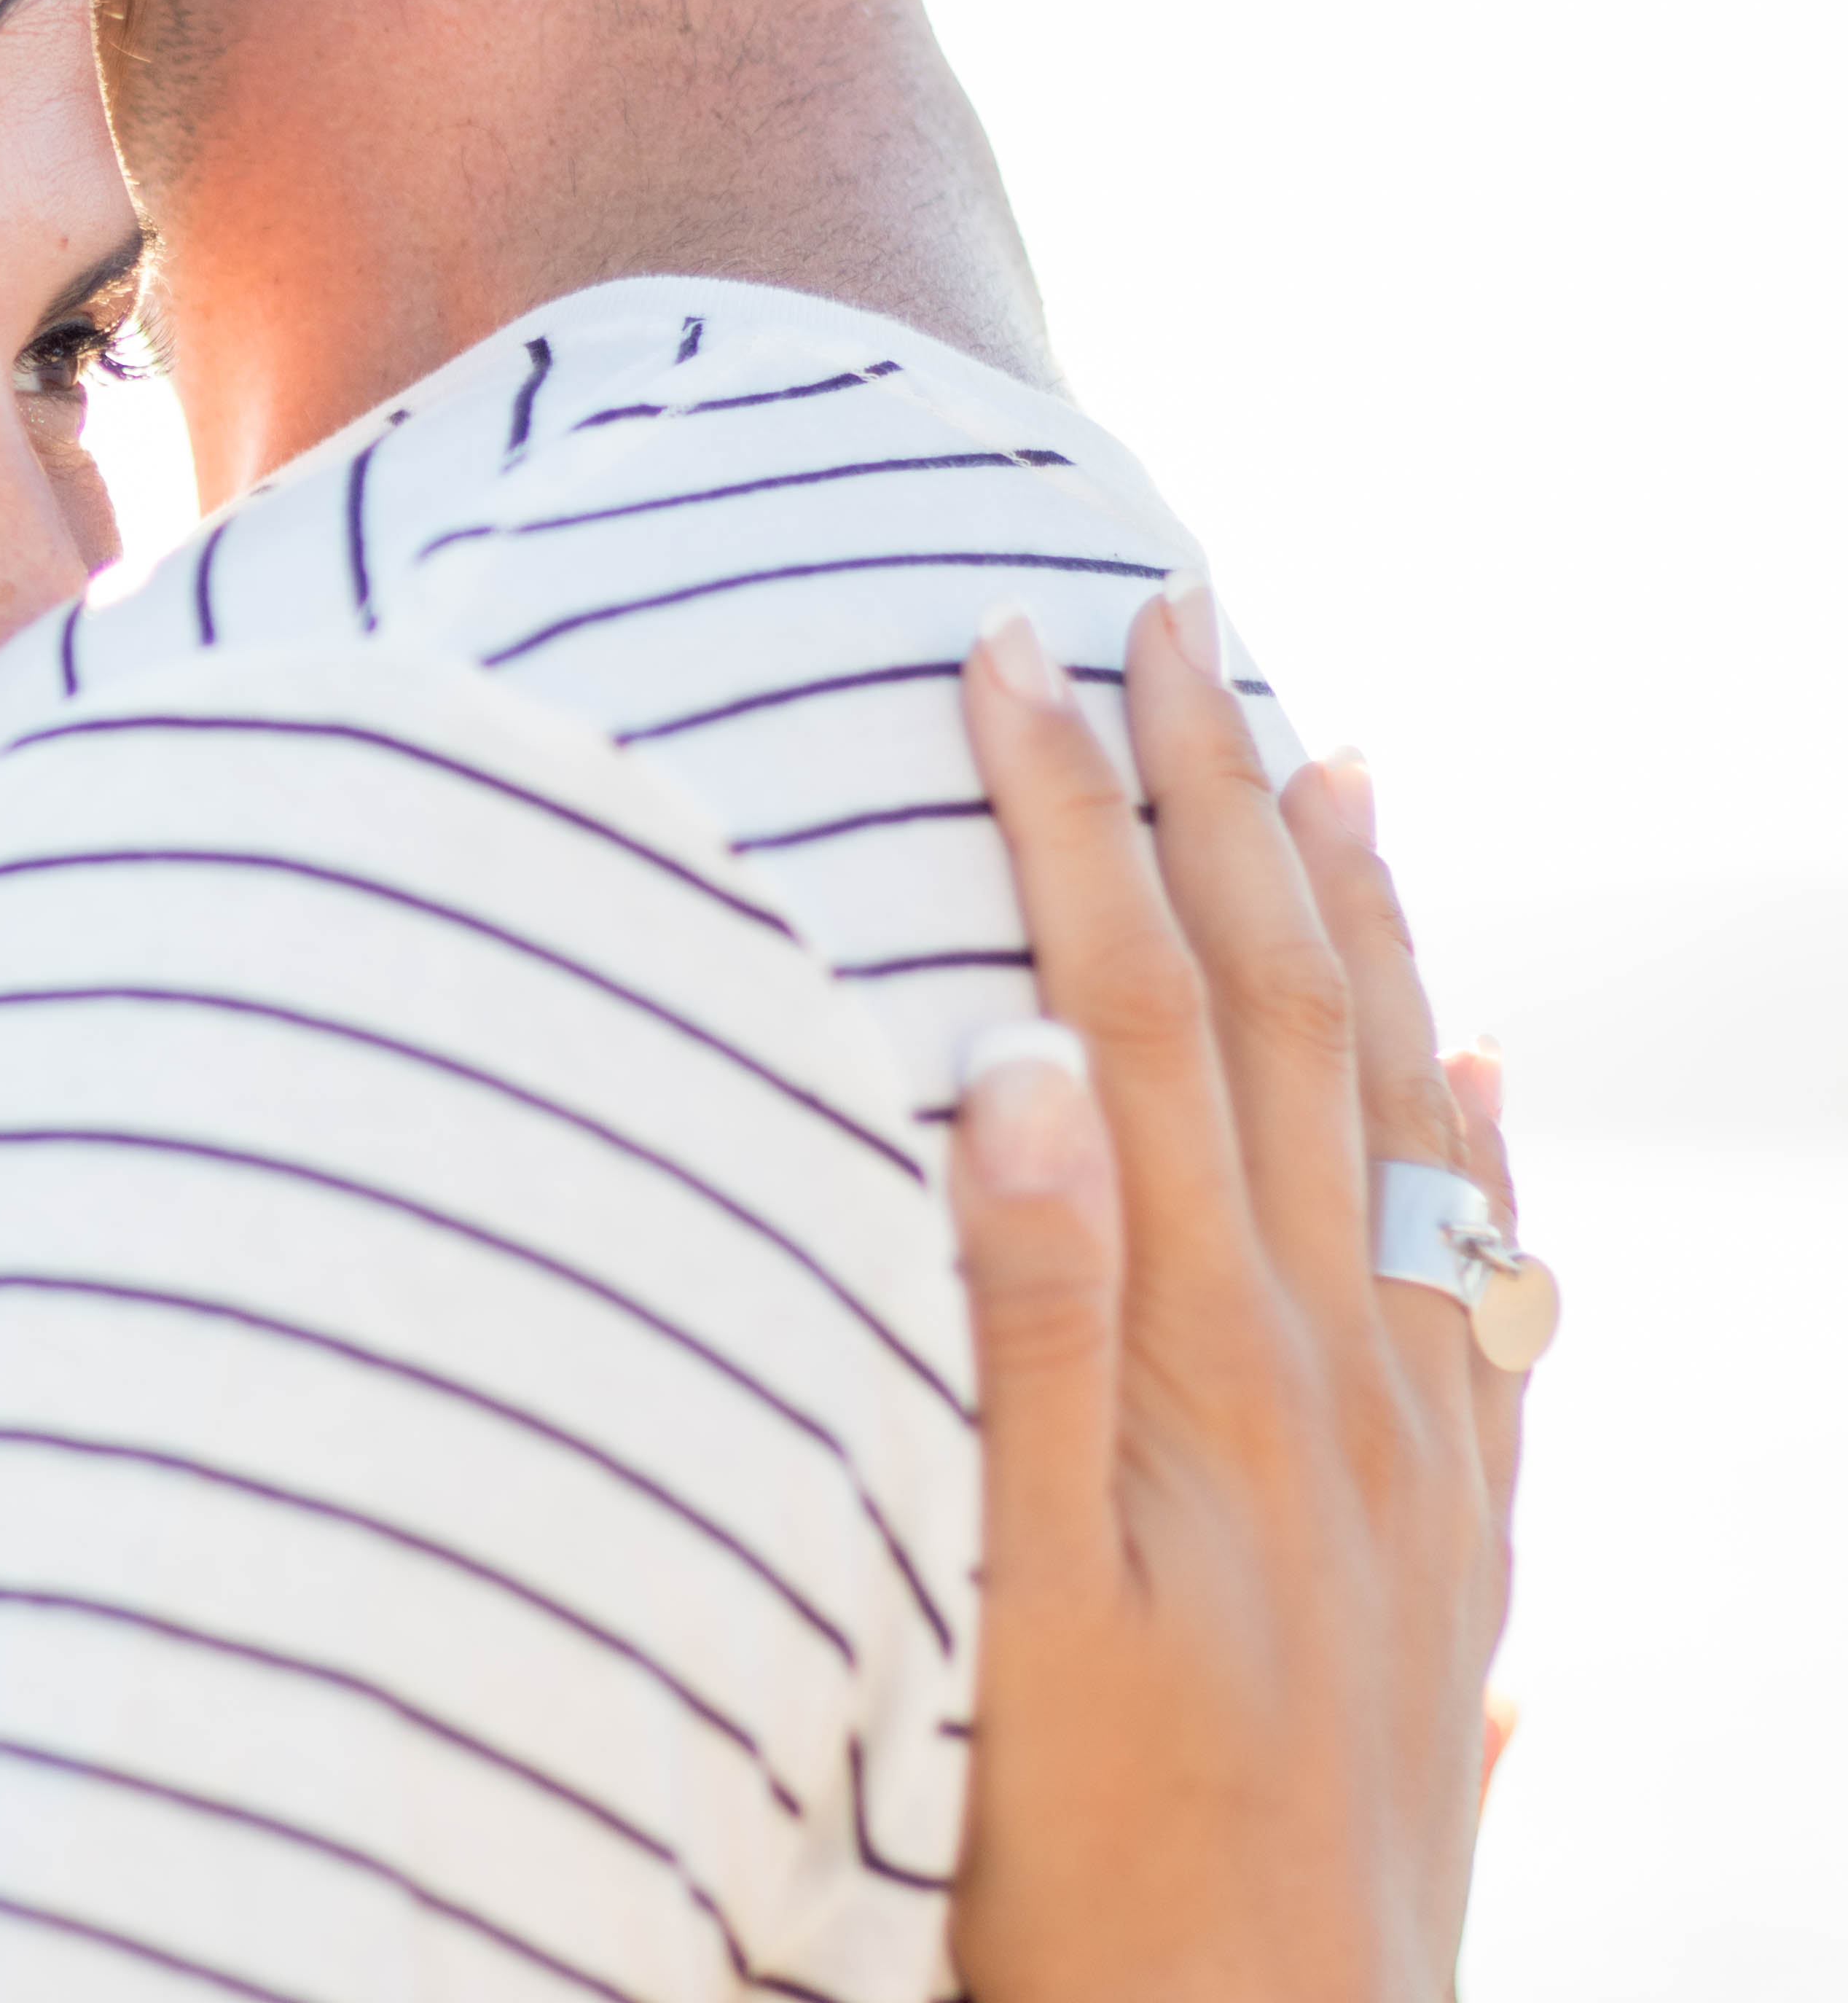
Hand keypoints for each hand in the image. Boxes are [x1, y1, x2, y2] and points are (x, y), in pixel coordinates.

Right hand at [941, 580, 1525, 2002]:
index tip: (1011, 654)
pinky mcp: (1444, 1531)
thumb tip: (1015, 1063)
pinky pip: (1483, 1283)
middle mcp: (1337, 1373)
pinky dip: (1472, 1148)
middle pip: (1283, 1019)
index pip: (1134, 1016)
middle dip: (1214, 804)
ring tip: (1330, 765)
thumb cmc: (1093, 1871)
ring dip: (1359, 922)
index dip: (1067, 823)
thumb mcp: (1015, 1610)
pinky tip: (1472, 1078)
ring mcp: (1410, 1449)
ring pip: (1395, 1116)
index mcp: (1214, 1366)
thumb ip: (1023, 1333)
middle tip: (1174, 623)